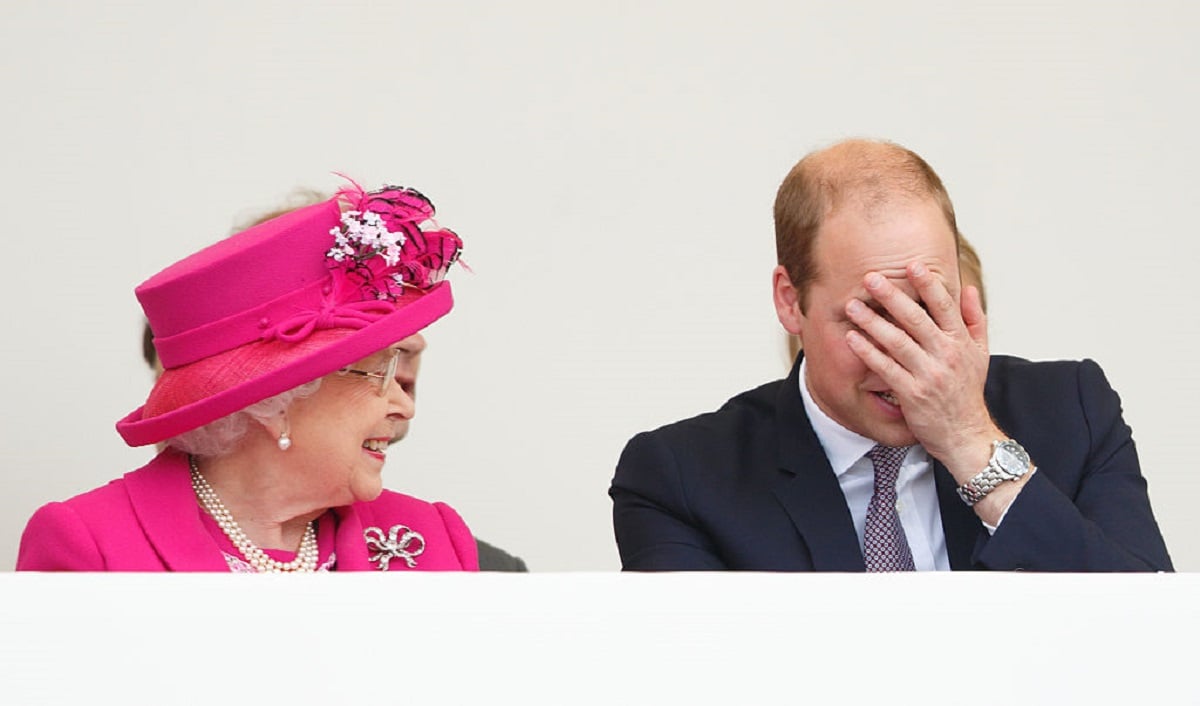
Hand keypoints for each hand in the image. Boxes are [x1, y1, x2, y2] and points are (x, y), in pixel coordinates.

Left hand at [843, 262, 997, 477]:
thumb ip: (973, 319)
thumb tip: (966, 287)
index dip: (928, 284)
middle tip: (870, 278)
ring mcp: (929, 374)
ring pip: (897, 342)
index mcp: (961, 342)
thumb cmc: (967, 391)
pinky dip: (868, 352)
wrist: (965, 434)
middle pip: (917, 319)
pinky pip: (886, 368)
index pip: (944, 306)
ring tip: (852, 305)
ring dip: (872, 321)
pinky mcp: (912, 393)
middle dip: (892, 296)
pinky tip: (852, 338)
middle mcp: (946, 355)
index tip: (911, 264)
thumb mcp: (980, 353)